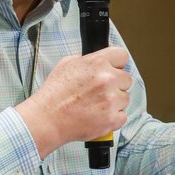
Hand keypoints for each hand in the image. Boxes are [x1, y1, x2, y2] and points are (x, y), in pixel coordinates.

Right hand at [16, 47, 132, 157]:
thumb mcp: (67, 64)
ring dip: (115, 102)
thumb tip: (101, 62)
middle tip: (100, 91)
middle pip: (126, 79)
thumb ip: (88, 60)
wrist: (47, 119)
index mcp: (97, 63)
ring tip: (96, 105)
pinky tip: (98, 116)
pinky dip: (113, 118)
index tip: (113, 70)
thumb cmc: (54, 94)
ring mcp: (111, 100)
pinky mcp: (112, 118)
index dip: (117, 64)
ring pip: (125, 99)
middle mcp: (107, 79)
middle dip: (116, 85)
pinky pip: (122, 116)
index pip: (122, 56)